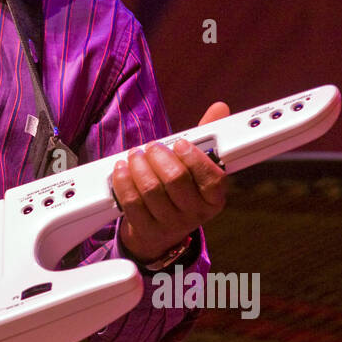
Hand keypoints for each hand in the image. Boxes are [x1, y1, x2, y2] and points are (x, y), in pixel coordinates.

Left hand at [112, 101, 229, 264]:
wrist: (159, 233)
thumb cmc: (179, 193)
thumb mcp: (195, 168)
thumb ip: (207, 139)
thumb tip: (219, 108)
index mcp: (214, 198)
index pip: (213, 178)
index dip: (194, 157)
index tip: (179, 143)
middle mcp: (195, 214)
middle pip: (176, 180)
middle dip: (160, 157)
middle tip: (152, 147)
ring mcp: (170, 224)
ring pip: (151, 190)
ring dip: (138, 166)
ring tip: (135, 155)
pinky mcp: (146, 230)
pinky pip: (131, 203)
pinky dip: (123, 182)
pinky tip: (121, 170)